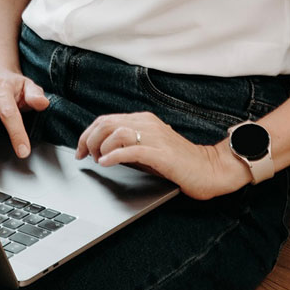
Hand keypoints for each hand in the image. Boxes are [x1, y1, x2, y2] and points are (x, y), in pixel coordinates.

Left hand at [74, 111, 250, 199]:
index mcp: (144, 120)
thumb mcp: (149, 148)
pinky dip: (113, 155)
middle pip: (107, 123)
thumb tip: (102, 149)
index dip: (87, 134)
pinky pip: (131, 149)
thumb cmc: (179, 162)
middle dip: (88, 139)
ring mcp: (156, 138)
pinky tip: (105, 163)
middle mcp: (148, 124)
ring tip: (96, 159)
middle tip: (83, 156)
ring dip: (100, 147)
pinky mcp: (162, 154)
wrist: (210, 169)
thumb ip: (129, 144)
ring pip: (116, 132)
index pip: (106, 120)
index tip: (79, 150)